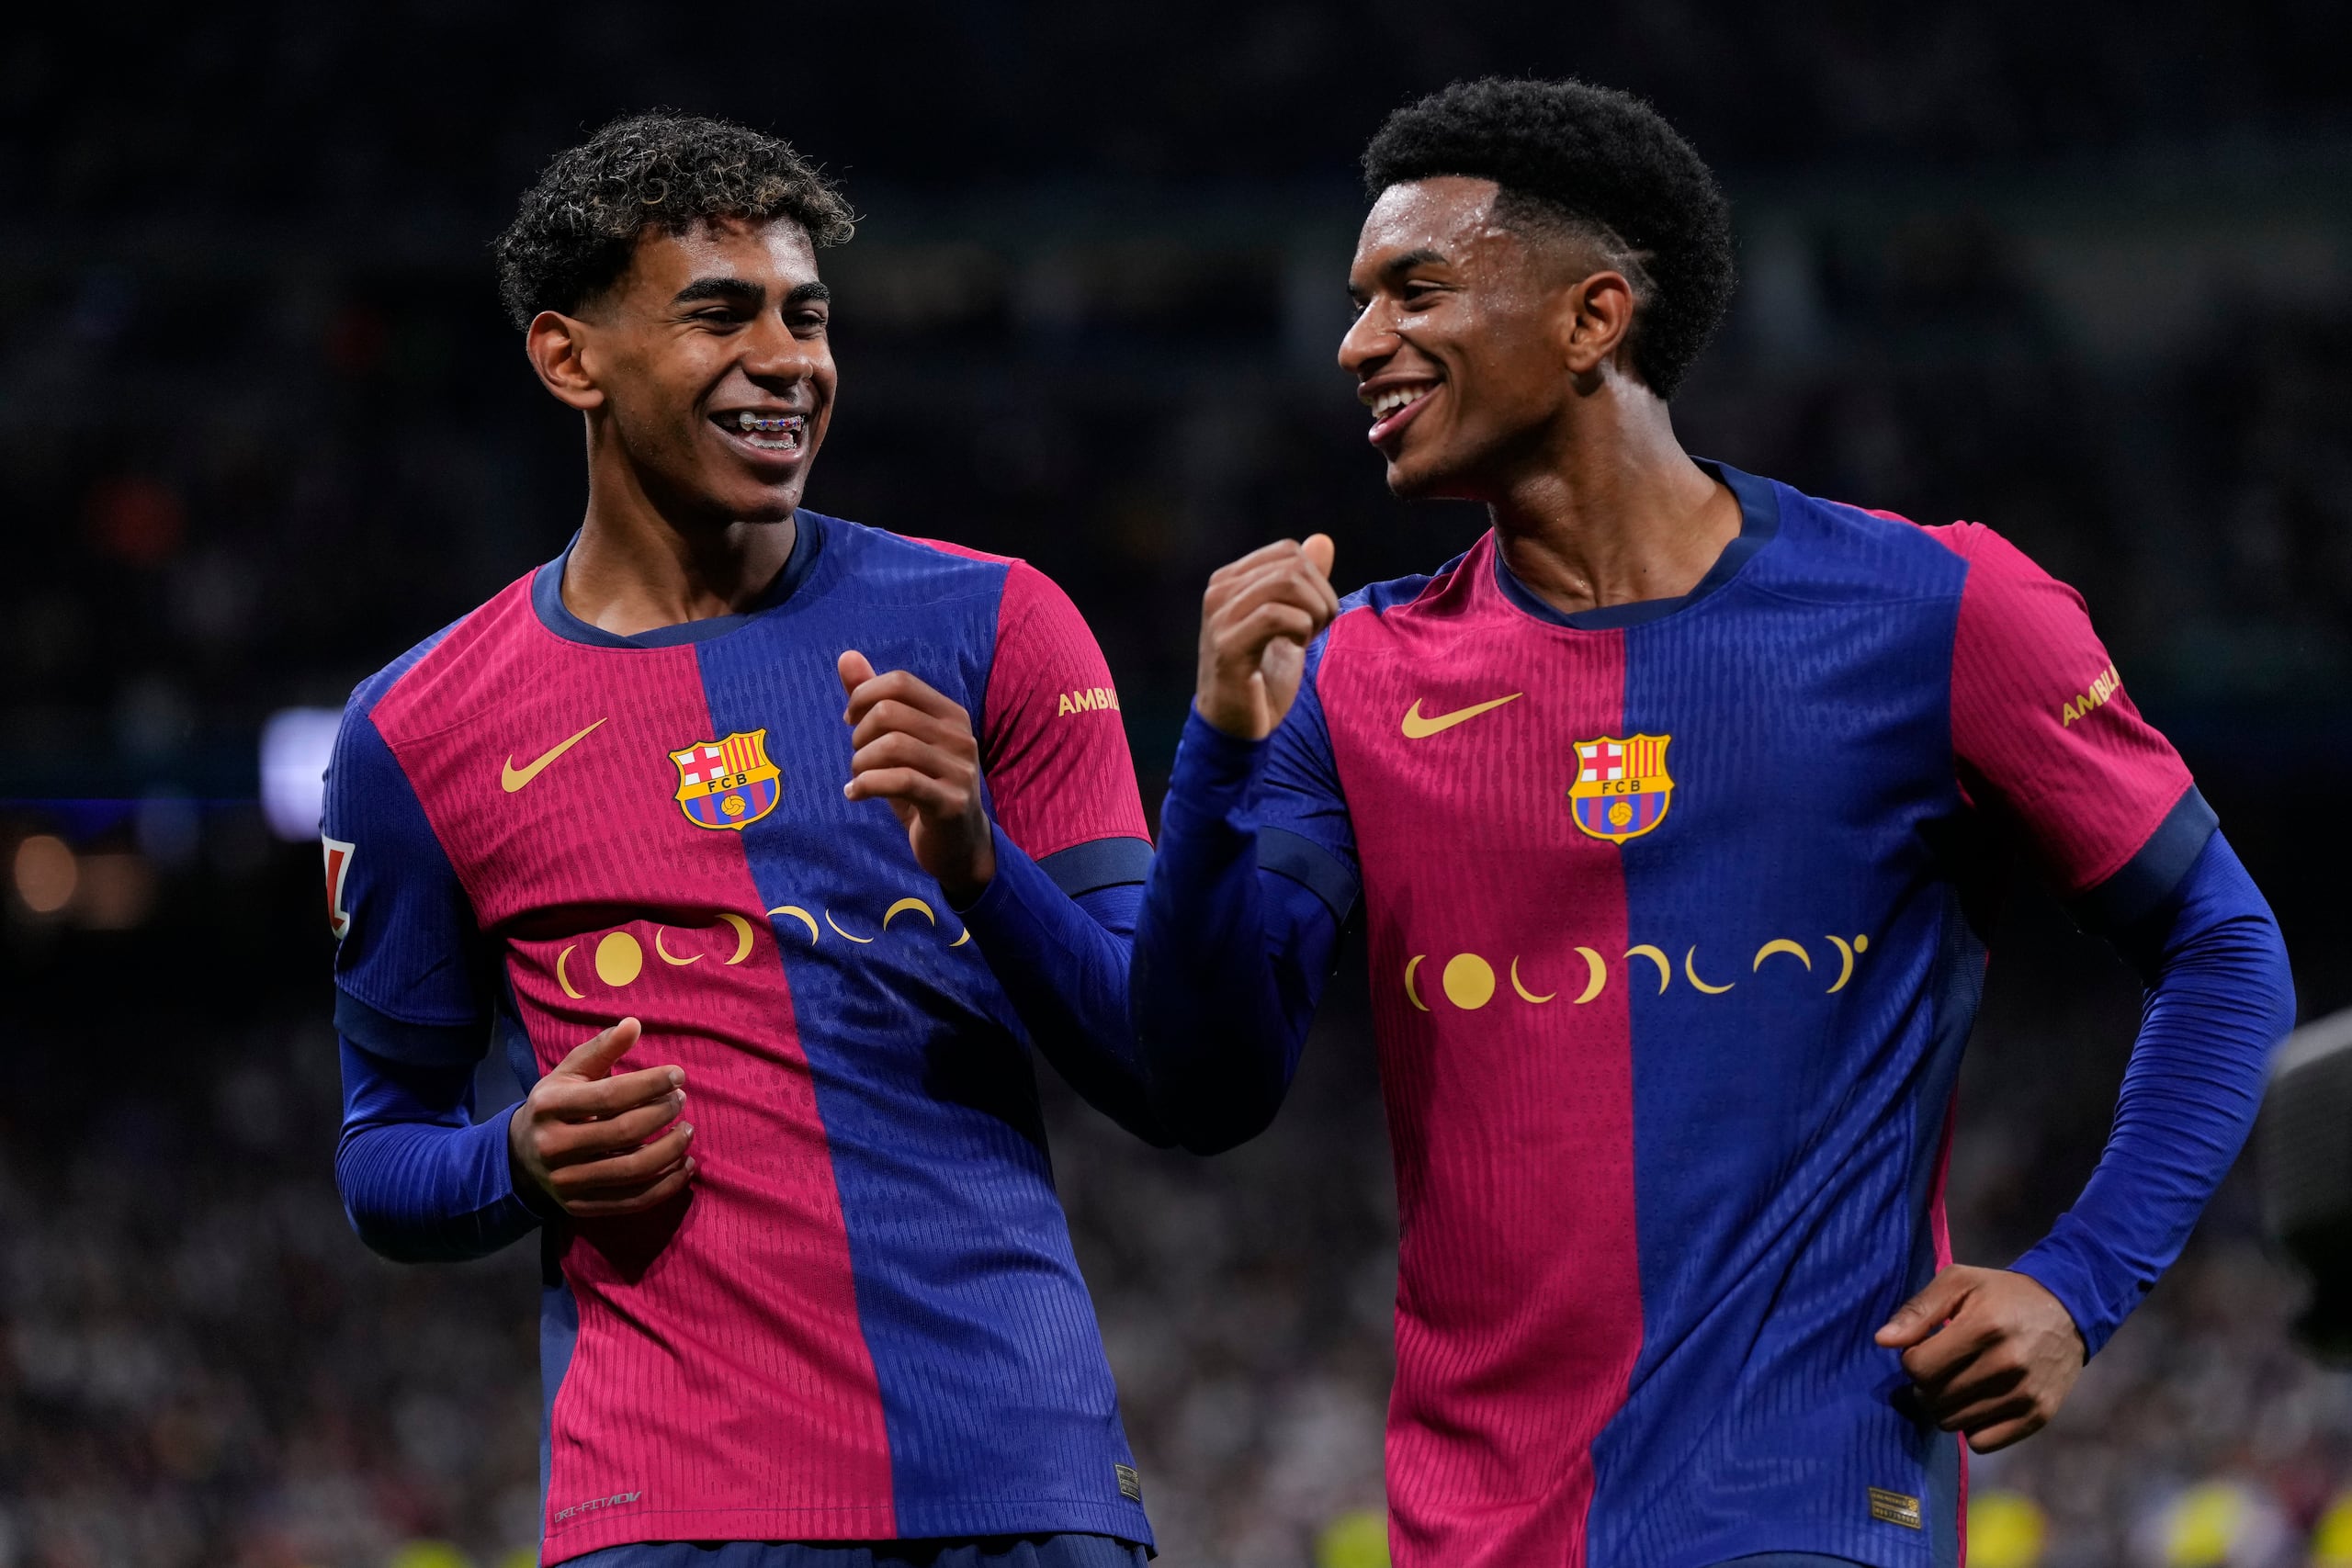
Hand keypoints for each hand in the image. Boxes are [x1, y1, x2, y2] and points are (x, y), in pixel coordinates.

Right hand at [507, 1018, 695, 1218]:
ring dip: (671, 1151)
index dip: (650, 1084)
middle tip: (681, 1101)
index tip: (678, 1075)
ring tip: (688, 1131)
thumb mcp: (569, 1072)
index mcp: (550, 1106)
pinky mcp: (580, 1207)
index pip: (611, 1095)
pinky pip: (632, 1202)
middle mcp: (553, 1146)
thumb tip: (634, 1024)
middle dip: (662, 1114)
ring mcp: (566, 1182)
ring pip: (632, 1171)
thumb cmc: (554, 1105)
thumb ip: (602, 1048)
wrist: (519, 1156)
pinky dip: (666, 1186)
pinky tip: (685, 1166)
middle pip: (624, 1133)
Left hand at [838, 650, 994, 905]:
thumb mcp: (900, 741)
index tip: (851, 721)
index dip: (864, 695)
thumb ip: (874, 699)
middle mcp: (960, 737)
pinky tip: (854, 793)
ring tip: (858, 777)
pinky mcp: (950, 802)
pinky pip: (899, 781)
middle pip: (889, 712)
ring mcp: (959, 770)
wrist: (959, 844)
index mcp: (950, 715)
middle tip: (858, 757)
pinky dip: (865, 785)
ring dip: (860, 762)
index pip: (900, 682)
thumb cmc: (923, 787)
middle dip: (859, 734)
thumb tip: (846, 656)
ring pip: (891, 746)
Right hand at [1196, 535, 1338, 740]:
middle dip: (1321, 597)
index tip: (1313, 615)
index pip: (1288, 551)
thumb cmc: (1263, 676)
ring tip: (1306, 638)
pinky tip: (1294, 648)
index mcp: (1229, 581)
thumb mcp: (1291, 622)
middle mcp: (1218, 592)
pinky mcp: (1227, 646)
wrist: (1236, 726)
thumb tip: (1323, 540)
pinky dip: (1301, 630)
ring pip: (1286, 584)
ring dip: (1314, 612)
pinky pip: (1277, 616)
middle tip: (1316, 630)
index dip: (1316, 579)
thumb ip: (1304, 583)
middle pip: (1292, 565)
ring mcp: (1219, 618)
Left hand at [1876, 1265, 2085, 1452]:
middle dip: (1925, 1385)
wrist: (2068, 1311)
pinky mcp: (2038, 1416)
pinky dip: (1971, 1427)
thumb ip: (1917, 1310)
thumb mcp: (1958, 1282)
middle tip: (1941, 1367)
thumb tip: (1882, 1341)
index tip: (1924, 1348)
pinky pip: (1981, 1443)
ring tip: (1958, 1382)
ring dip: (1945, 1406)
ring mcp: (2025, 1394)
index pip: (1918, 1367)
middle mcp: (2007, 1365)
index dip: (1911, 1359)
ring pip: (1953, 1424)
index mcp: (1984, 1327)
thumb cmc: (2002, 1294)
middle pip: (1933, 1398)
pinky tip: (1978, 1401)